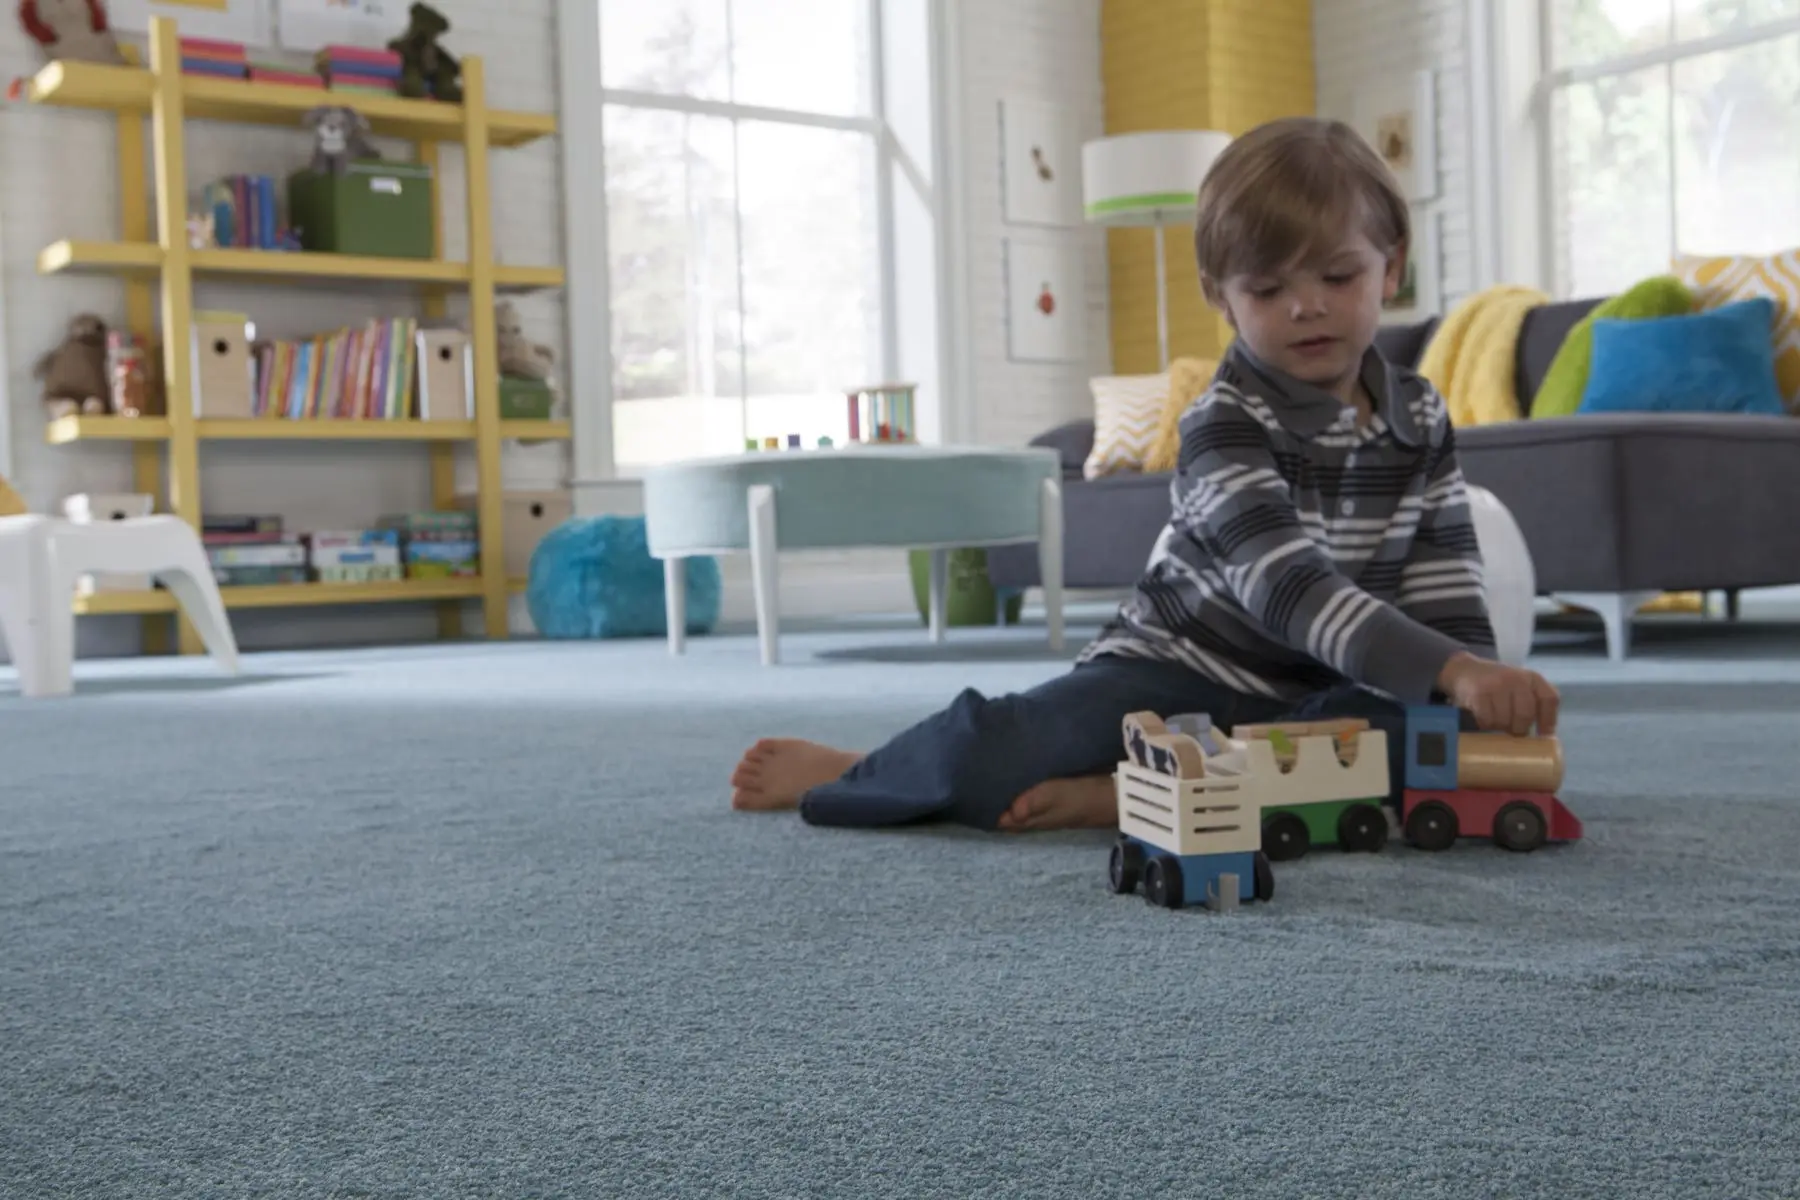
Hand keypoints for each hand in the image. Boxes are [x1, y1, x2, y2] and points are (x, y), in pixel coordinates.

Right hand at [1437, 652, 1559, 736]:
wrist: (1466, 670)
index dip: (1548, 720)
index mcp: (1533, 678)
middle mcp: (1517, 678)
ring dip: (1499, 728)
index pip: (1549, 699)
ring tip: (1495, 722)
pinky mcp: (1479, 692)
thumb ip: (1533, 705)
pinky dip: (1485, 724)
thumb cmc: (1498, 685)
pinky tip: (1483, 719)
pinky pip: (1487, 719)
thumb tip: (1544, 737)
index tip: (1543, 736)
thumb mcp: (1521, 688)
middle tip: (1512, 731)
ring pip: (1505, 720)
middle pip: (1526, 714)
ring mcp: (1497, 684)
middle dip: (1519, 729)